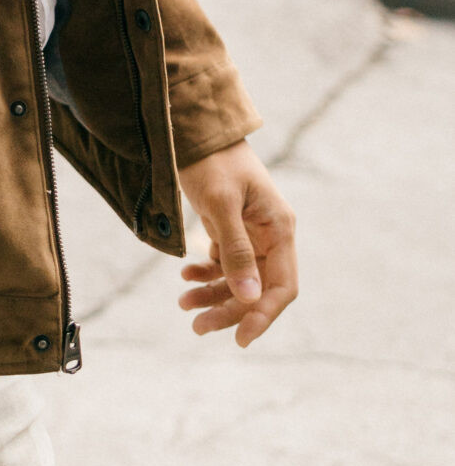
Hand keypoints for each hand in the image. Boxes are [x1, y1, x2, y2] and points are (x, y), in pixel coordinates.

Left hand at [176, 139, 298, 347]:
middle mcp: (270, 234)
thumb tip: (249, 299)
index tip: (239, 338)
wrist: (192, 127)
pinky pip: (223, 263)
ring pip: (238, 279)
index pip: (282, 287)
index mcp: (279, 229)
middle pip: (257, 288)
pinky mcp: (230, 228)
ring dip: (213, 295)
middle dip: (229, 309)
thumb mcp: (221, 204)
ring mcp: (250, 233)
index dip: (263, 316)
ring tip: (183, 303)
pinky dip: (206, 274)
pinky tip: (185, 276)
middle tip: (196, 327)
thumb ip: (235, 251)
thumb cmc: (210, 160)